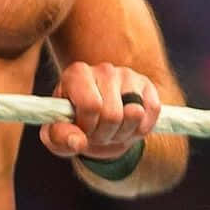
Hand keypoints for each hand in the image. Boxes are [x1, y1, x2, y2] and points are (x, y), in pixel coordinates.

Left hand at [39, 62, 160, 160]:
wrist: (98, 125)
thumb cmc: (74, 126)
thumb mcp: (58, 136)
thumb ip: (59, 138)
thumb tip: (78, 141)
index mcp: (76, 74)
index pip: (91, 105)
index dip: (88, 126)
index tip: (82, 129)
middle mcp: (103, 69)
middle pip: (112, 114)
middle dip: (105, 135)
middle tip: (97, 133)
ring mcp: (127, 75)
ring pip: (135, 113)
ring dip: (123, 133)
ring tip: (111, 130)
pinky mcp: (146, 85)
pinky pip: (152, 111)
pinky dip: (141, 128)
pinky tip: (129, 126)